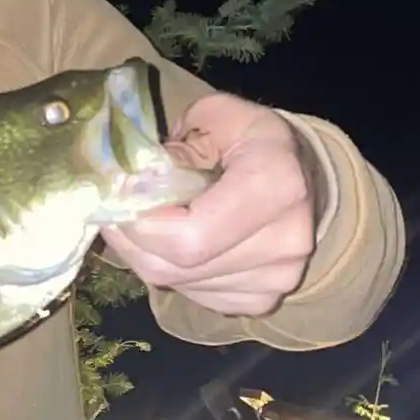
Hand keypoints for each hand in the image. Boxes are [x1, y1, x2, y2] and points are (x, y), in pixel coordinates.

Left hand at [102, 91, 315, 314]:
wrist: (303, 176)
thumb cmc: (251, 141)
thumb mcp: (214, 118)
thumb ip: (174, 150)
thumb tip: (134, 188)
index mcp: (277, 184)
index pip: (188, 235)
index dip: (139, 224)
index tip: (117, 198)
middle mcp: (285, 240)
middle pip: (175, 266)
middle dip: (132, 241)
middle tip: (116, 212)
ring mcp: (277, 279)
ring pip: (178, 284)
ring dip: (149, 256)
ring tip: (150, 223)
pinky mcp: (263, 301)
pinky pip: (195, 297)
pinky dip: (174, 273)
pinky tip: (180, 245)